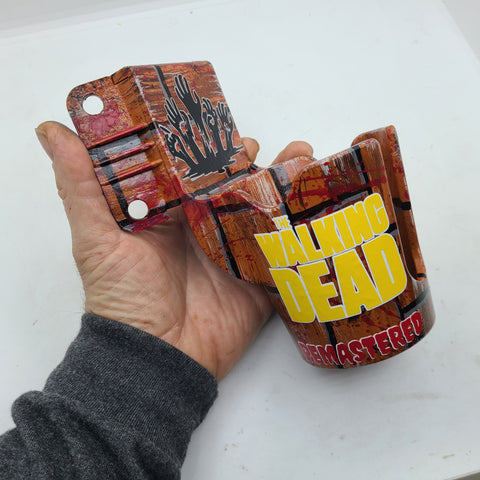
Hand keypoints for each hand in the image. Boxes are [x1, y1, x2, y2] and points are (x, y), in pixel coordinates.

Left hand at [35, 122, 312, 379]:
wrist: (157, 357)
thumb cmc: (122, 298)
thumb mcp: (96, 239)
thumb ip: (82, 186)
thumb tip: (52, 130)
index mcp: (172, 214)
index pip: (194, 170)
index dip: (210, 146)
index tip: (225, 125)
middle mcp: (204, 228)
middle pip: (236, 186)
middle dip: (257, 163)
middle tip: (273, 146)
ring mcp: (234, 252)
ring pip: (264, 210)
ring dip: (285, 185)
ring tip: (305, 160)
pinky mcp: (257, 278)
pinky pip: (283, 248)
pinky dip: (302, 227)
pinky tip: (318, 205)